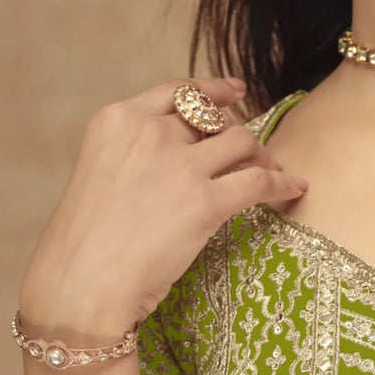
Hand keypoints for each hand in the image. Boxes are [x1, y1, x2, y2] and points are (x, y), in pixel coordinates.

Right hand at [20, 74, 307, 334]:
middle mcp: (149, 133)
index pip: (178, 92)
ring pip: (242, 142)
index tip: (236, 90)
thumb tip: (177, 157)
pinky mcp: (205, 202)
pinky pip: (260, 181)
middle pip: (214, 119)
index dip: (213, 89)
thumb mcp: (99, 175)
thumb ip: (133, 155)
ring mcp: (179, 165)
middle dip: (236, 136)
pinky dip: (283, 183)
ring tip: (272, 173)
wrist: (79, 285)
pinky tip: (295, 189)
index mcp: (117, 121)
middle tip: (251, 156)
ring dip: (262, 157)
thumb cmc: (84, 245)